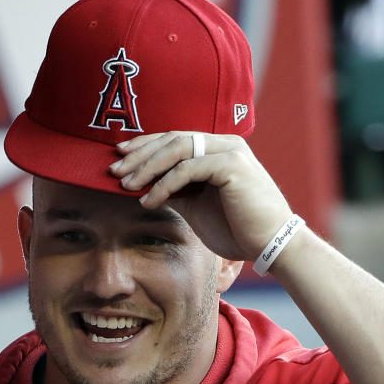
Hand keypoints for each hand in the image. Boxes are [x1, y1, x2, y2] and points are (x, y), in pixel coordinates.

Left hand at [110, 132, 293, 261]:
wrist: (270, 245)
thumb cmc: (237, 229)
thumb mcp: (196, 206)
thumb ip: (174, 191)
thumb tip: (141, 186)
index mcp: (218, 148)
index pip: (174, 138)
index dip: (145, 145)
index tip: (119, 157)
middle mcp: (225, 143)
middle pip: (172, 138)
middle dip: (139, 153)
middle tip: (113, 169)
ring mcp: (230, 151)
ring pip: (177, 149)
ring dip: (147, 167)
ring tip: (125, 184)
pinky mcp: (232, 165)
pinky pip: (187, 169)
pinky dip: (164, 184)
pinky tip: (149, 200)